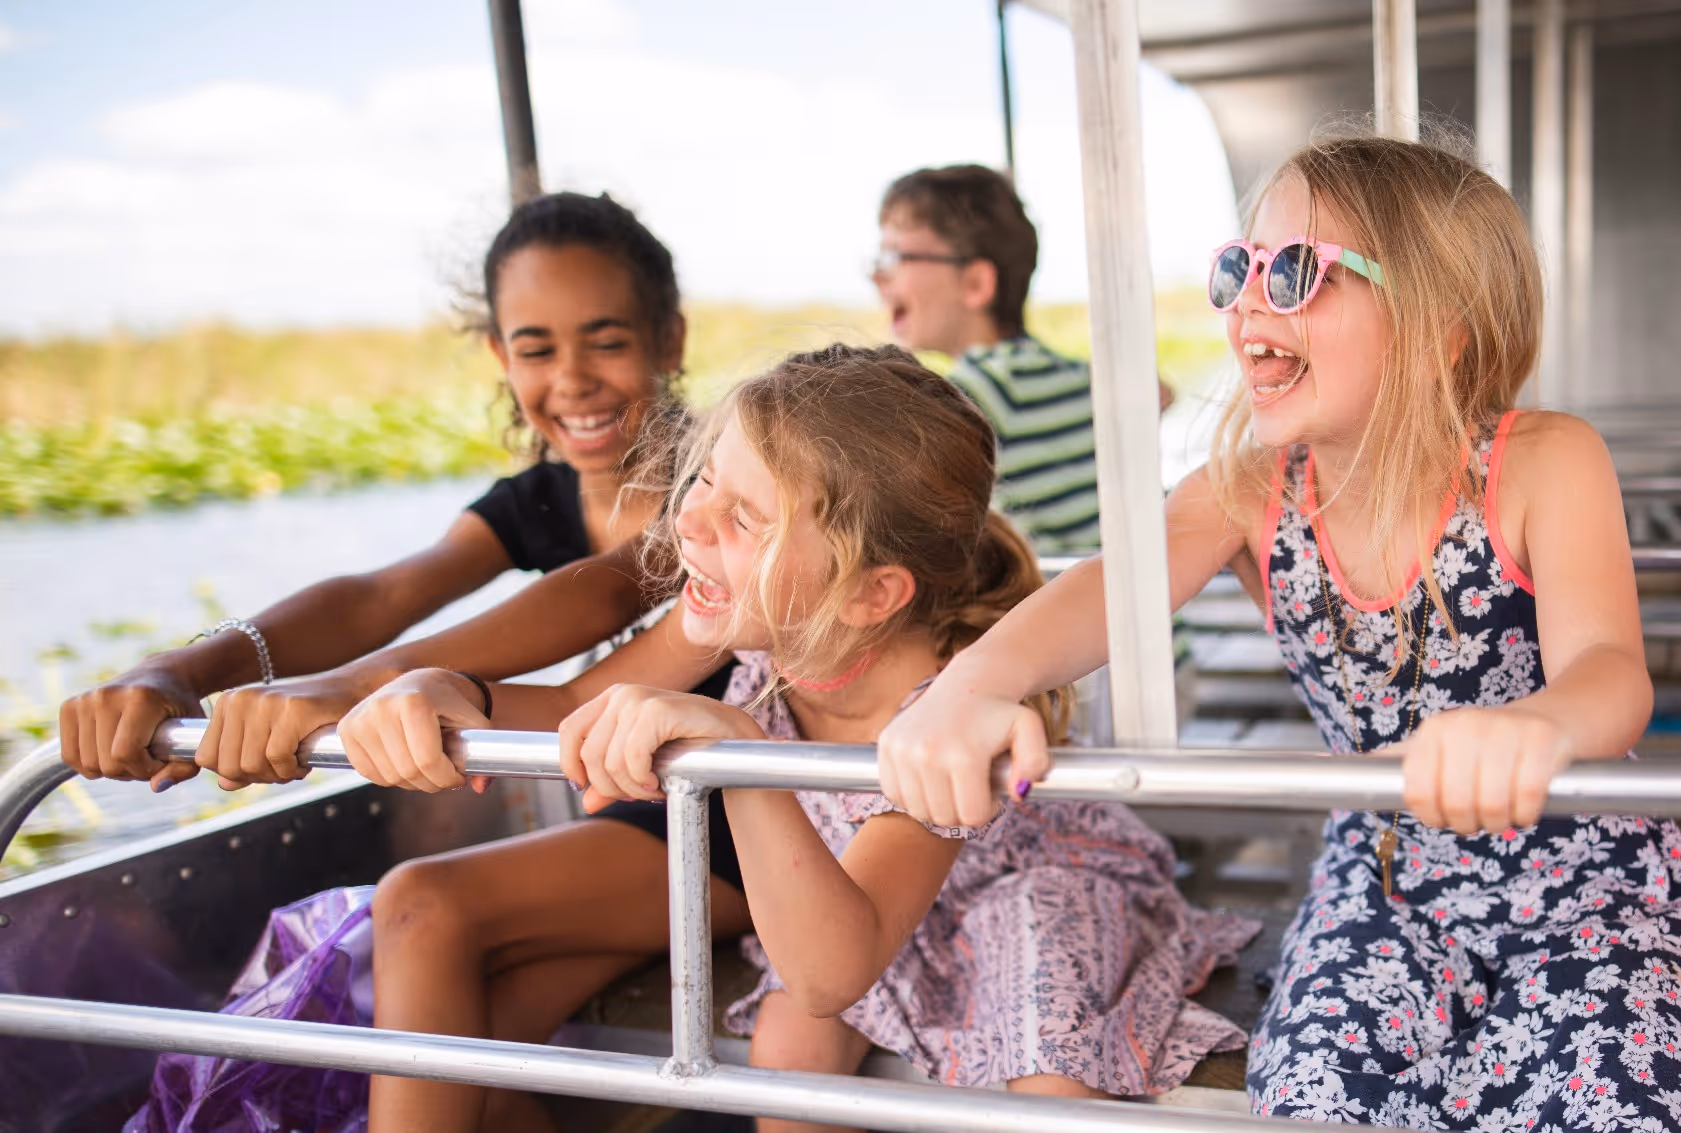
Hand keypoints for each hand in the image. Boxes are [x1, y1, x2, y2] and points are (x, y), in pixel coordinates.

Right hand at [58, 664, 203, 791]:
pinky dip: (90, 764)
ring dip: (111, 769)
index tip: (160, 762)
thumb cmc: (180, 710)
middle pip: (105, 763)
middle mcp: (107, 696)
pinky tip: (109, 753)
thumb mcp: (194, 736)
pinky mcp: (69, 706)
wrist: (162, 677)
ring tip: (131, 754)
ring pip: (87, 763)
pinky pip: (70, 755)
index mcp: (140, 698)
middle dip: (130, 771)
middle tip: (147, 759)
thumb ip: (184, 767)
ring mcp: (85, 700)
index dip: (144, 769)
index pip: (126, 754)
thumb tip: (156, 787)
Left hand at [197, 675, 364, 789]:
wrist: (349, 693)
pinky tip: (304, 762)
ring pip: (251, 765)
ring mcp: (266, 702)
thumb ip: (241, 759)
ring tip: (293, 766)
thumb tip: (225, 784)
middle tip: (281, 771)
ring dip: (276, 776)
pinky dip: (292, 770)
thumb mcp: (265, 737)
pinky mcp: (292, 709)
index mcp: (227, 703)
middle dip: (257, 778)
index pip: (207, 757)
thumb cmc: (305, 719)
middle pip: (228, 766)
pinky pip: (278, 758)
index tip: (261, 768)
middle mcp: (241, 699)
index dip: (234, 774)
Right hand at [339, 669, 489, 792]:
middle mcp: (382, 707)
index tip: (458, 777)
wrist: (419, 682)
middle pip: (407, 772)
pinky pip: (368, 773)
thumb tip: (480, 787)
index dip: (447, 778)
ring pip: (389, 777)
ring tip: (426, 767)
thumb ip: (482, 753)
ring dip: (412, 782)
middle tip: (444, 776)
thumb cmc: (449, 703)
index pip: (428, 761)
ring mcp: (360, 718)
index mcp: (414, 702)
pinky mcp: (346, 730)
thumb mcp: (474, 722)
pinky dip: (389, 778)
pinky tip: (404, 761)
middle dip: (432, 783)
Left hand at [557, 684, 762, 813]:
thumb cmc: (690, 749)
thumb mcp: (643, 766)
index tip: (587, 788)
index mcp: (612, 700)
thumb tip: (586, 803)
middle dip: (610, 786)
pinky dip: (643, 779)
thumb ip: (613, 781)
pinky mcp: (657, 710)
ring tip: (653, 790)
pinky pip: (631, 758)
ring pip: (609, 761)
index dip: (571, 765)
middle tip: (637, 794)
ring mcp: (638, 699)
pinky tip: (659, 784)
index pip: (568, 731)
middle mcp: (621, 694)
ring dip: (631, 787)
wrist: (735, 740)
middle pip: (588, 754)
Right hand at [876, 676, 1047, 828]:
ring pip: (917, 811)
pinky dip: (912, 794)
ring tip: (952, 782)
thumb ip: (1036, 762)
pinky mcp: (886, 746)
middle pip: (942, 817)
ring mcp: (902, 750)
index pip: (971, 817)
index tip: (991, 794)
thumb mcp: (1030, 730)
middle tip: (972, 788)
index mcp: (963, 755)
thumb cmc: (1000, 713)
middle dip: (962, 810)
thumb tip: (1018, 792)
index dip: (986, 811)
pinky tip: (930, 777)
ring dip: (937, 804)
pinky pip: (894, 794)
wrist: (966, 684)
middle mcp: (926, 753)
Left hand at [1395, 706, 1572, 834]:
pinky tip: (1524, 809)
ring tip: (1501, 816)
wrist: (1545, 722)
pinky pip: (1527, 798)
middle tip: (1477, 821)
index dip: (1431, 817)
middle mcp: (1464, 725)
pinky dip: (1525, 815)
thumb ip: (1401, 763)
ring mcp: (1505, 730)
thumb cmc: (1483, 748)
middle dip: (1467, 825)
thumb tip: (1348, 772)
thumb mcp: (1438, 749)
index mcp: (1433, 732)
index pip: (1417, 792)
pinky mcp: (1542, 740)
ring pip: (1492, 805)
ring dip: (1498, 823)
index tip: (1444, 820)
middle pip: (1455, 804)